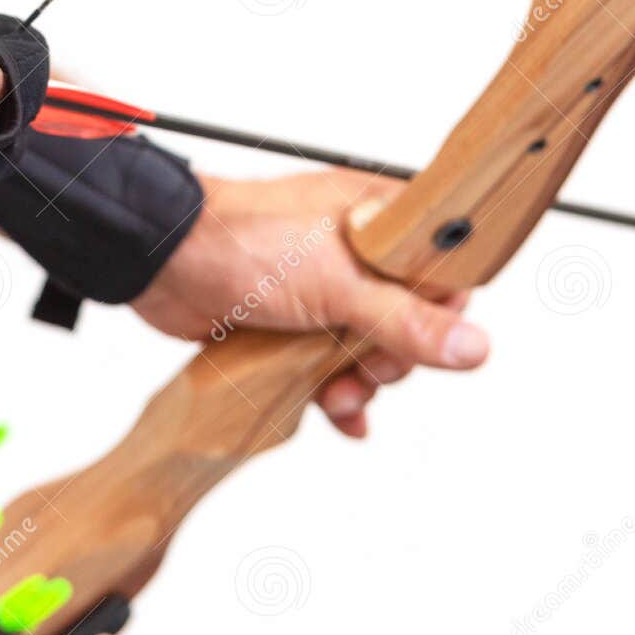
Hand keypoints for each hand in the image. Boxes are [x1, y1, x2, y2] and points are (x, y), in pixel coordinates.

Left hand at [131, 169, 490, 437]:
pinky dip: (333, 391)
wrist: (162, 260)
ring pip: (366, 345)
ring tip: (338, 397)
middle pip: (406, 317)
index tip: (422, 338)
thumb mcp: (339, 284)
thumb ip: (406, 319)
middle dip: (391, 357)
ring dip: (359, 381)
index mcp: (374, 217)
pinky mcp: (288, 319)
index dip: (439, 309)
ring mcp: (319, 286)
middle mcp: (352, 249)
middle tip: (365, 370)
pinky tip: (339, 416)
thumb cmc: (243, 242)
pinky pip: (326, 362)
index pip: (439, 266)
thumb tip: (472, 346)